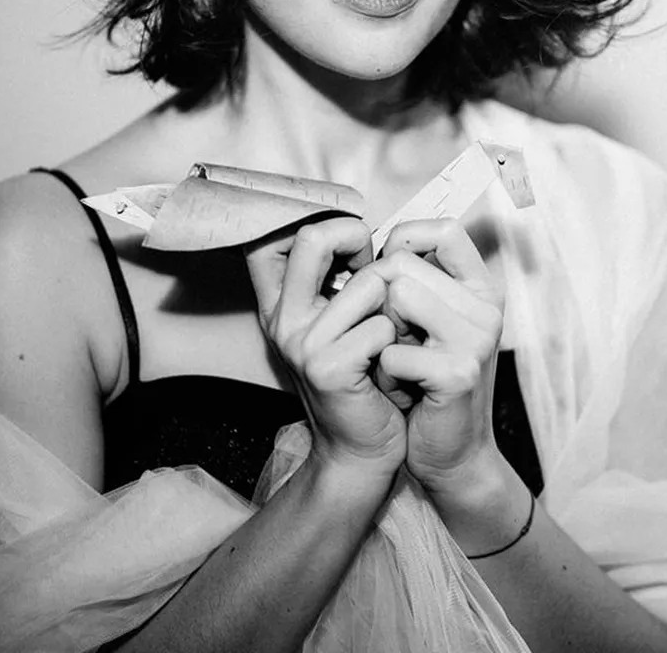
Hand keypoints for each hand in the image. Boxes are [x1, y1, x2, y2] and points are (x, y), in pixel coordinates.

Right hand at [245, 217, 405, 482]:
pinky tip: (390, 367)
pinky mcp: (326, 367)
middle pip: (311, 237)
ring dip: (394, 307)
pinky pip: (381, 328)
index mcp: (280, 302)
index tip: (350, 227)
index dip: (308, 215)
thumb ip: (338, 279)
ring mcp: (301, 342)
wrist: (362, 451)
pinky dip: (398, 343)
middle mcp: (281, 318)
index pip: (268, 236)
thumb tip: (362, 224)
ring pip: (367, 284)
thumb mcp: (341, 323)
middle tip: (375, 261)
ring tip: (391, 335)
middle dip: (355, 236)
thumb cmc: (364, 380)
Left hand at [372, 218, 504, 497]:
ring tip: (397, 363)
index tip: (386, 268)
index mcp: (480, 287)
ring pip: (396, 296)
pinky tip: (403, 392)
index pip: (446, 230)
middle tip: (394, 341)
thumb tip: (378, 242)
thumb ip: (416, 280)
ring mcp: (477, 337)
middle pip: (402, 265)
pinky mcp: (460, 372)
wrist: (451, 454)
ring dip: (380, 336)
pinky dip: (385, 374)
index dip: (407, 238)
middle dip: (380, 303)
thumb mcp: (428, 322)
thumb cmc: (426, 382)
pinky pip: (391, 350)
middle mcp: (485, 306)